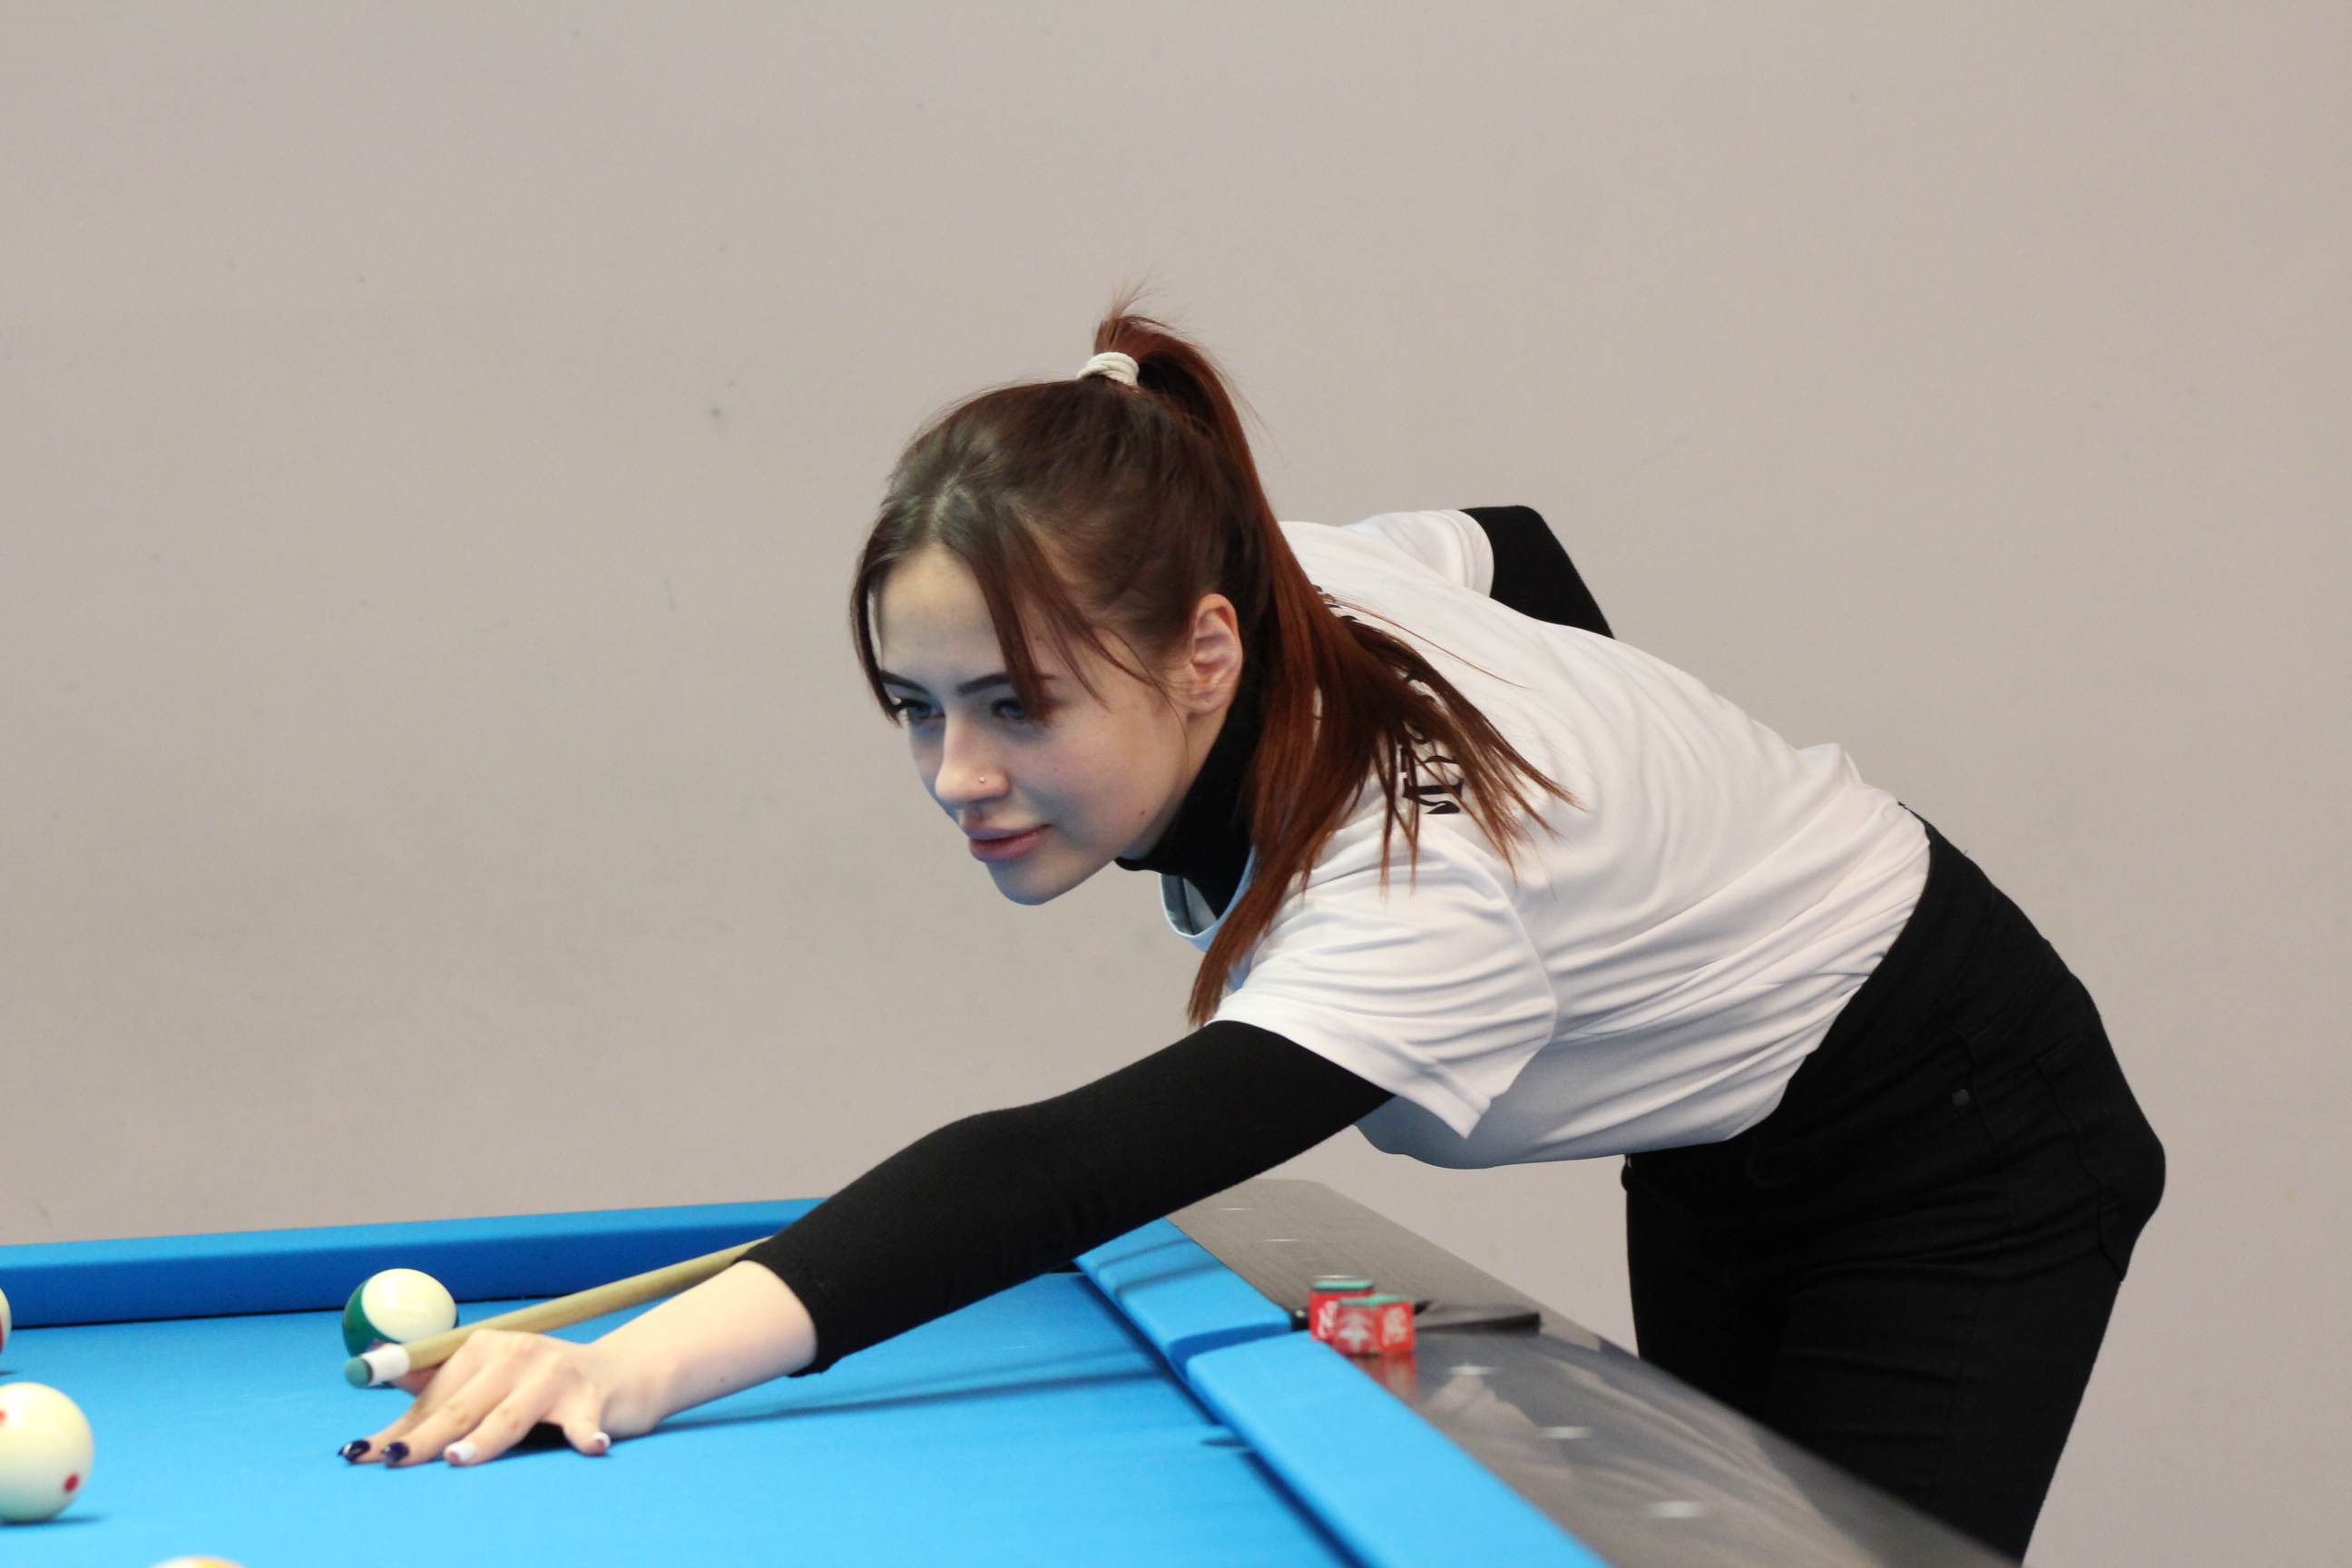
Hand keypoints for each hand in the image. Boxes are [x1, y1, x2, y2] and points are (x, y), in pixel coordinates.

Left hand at [340, 1260, 817, 1468]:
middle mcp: (519, 1353)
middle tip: (394, 1461)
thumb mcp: (490, 1378)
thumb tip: (369, 1372)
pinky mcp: (593, 1398)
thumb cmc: (542, 1387)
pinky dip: (587, 1435)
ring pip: (513, 1415)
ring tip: (459, 1459)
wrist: (622, 1374)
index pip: (435, 1393)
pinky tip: (592, 1447)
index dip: (399, 1426)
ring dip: (487, 1438)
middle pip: (465, 1406)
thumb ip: (438, 1383)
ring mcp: (556, 1375)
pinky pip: (585, 1422)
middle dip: (427, 1436)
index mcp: (487, 1347)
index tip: (363, 1452)